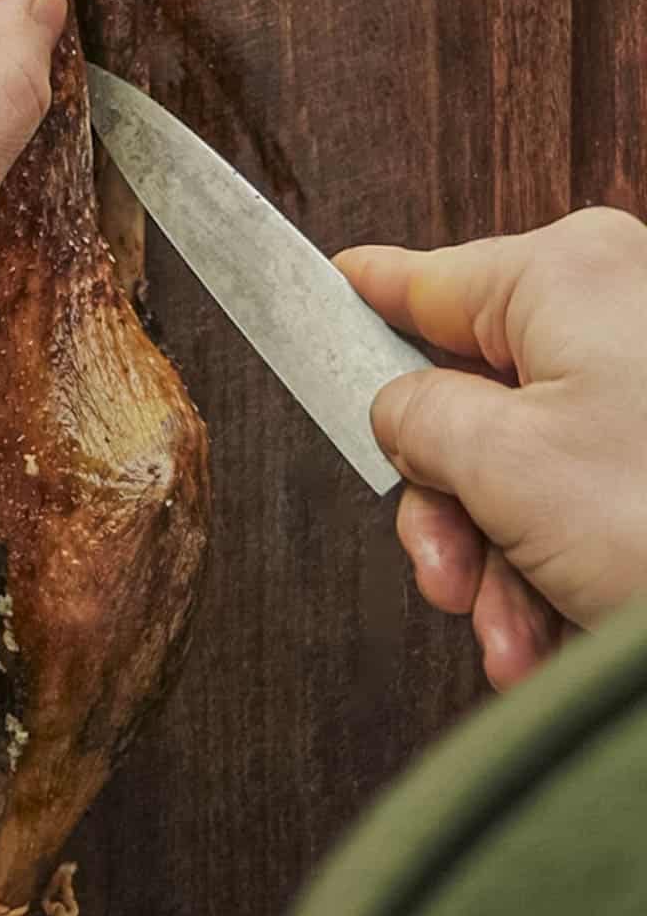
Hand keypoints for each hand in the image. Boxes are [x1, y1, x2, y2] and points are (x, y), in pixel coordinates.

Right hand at [337, 208, 646, 690]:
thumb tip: (397, 411)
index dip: (352, 301)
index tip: (304, 294)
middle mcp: (611, 315)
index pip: (422, 281)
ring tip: (509, 638)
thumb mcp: (504, 462)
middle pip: (465, 402)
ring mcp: (644, 387)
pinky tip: (546, 638)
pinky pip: (577, 502)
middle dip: (446, 509)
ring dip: (496, 566)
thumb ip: (416, 419)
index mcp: (565, 276)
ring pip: (518, 470)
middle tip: (442, 575)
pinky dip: (551, 577)